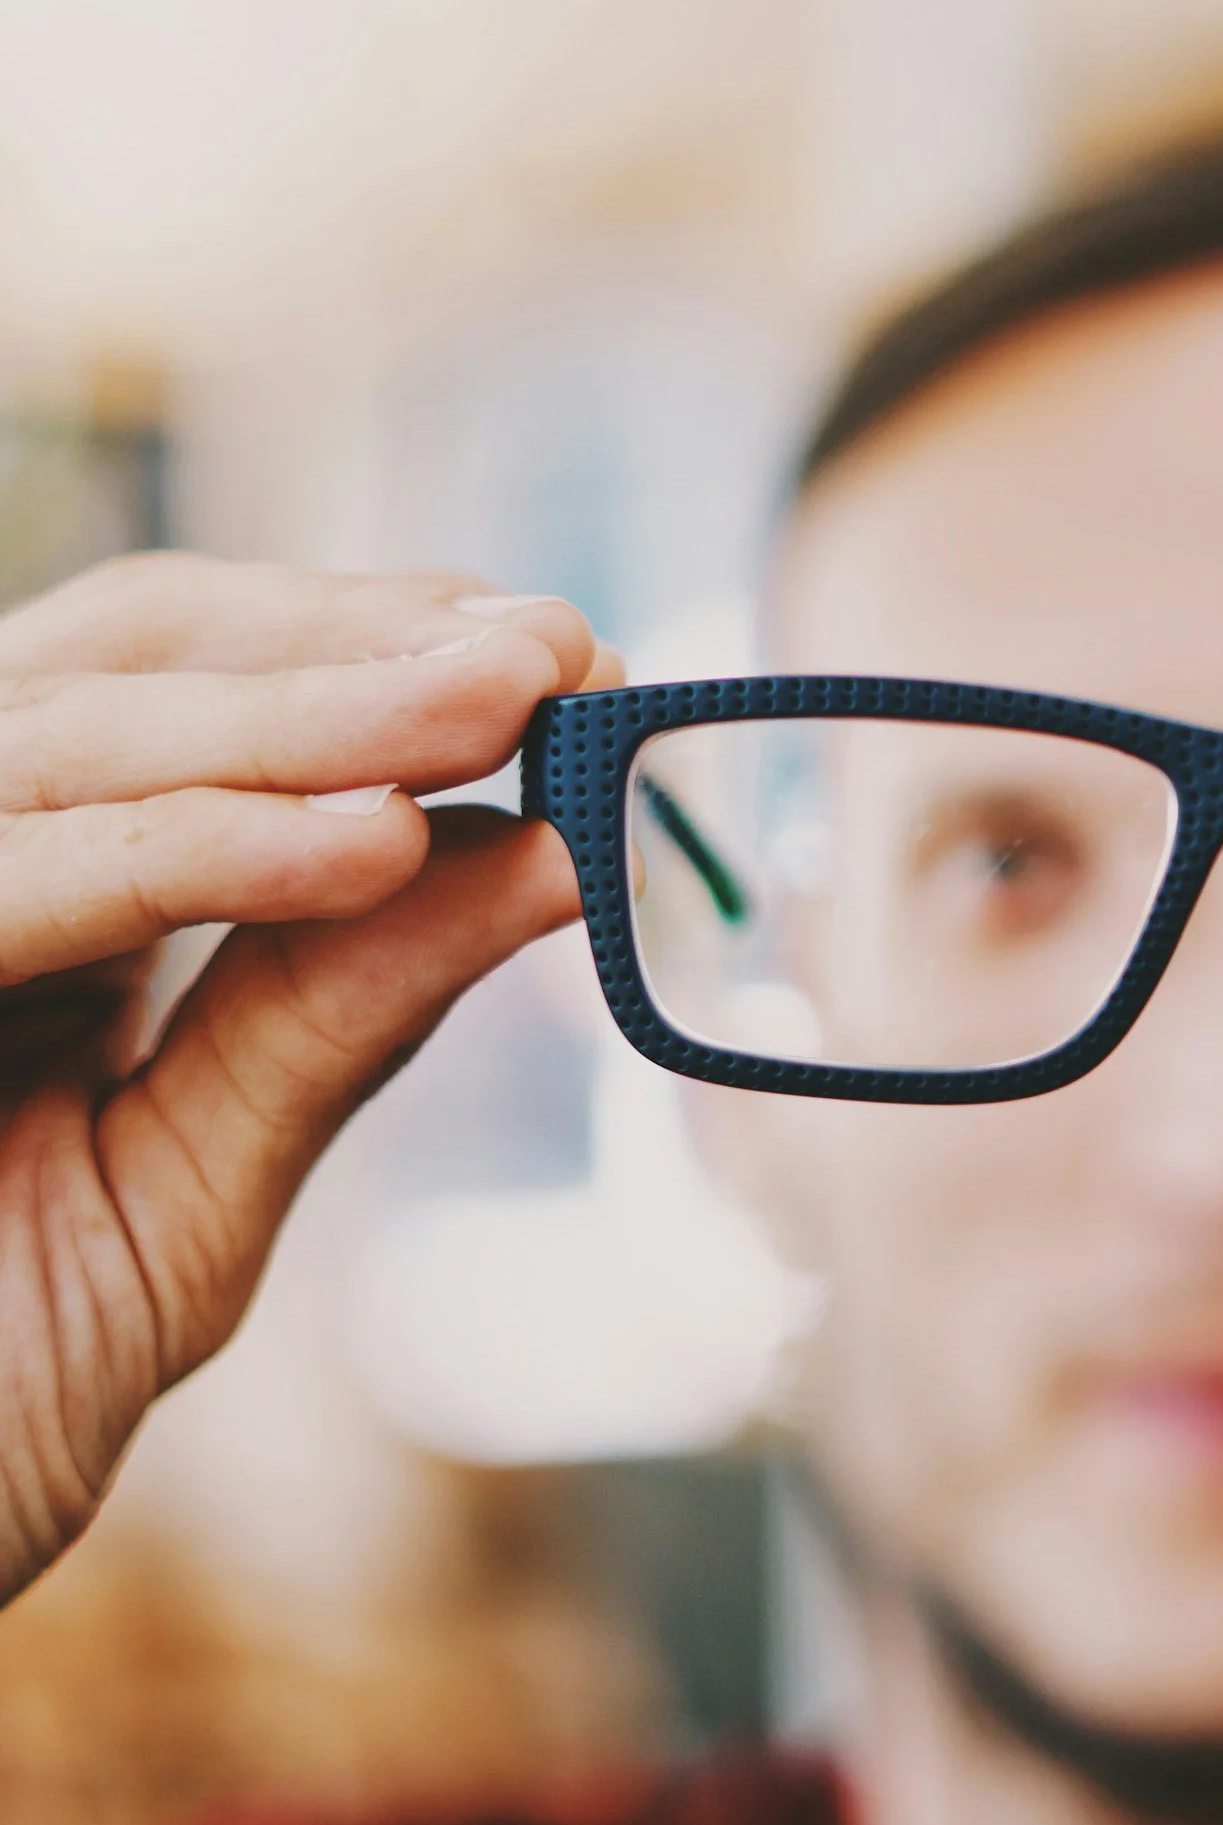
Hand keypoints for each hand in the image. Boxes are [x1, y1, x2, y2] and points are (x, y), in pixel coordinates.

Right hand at [0, 555, 610, 1602]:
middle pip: (118, 656)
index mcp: (18, 885)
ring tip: (509, 708)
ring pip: (68, 738)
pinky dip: (194, 855)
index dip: (362, 642)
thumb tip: (553, 853)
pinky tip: (371, 846)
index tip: (564, 651)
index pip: (175, 682)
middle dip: (350, 644)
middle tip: (561, 649)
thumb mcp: (191, 1182)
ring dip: (308, 716)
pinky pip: (8, 887)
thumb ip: (336, 1014)